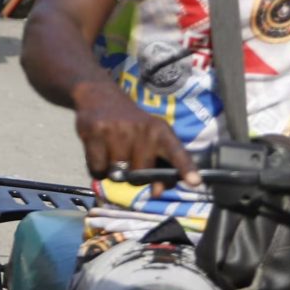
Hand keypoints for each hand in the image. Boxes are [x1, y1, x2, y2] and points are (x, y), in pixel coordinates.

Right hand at [71, 81, 198, 185]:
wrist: (100, 96)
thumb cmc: (131, 125)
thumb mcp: (150, 139)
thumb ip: (160, 166)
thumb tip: (156, 193)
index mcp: (161, 131)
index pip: (176, 152)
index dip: (186, 168)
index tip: (195, 182)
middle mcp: (142, 129)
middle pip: (140, 175)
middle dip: (133, 174)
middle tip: (128, 158)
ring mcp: (117, 130)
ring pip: (117, 174)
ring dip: (113, 171)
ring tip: (112, 152)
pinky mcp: (94, 131)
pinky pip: (97, 169)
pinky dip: (97, 168)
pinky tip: (99, 152)